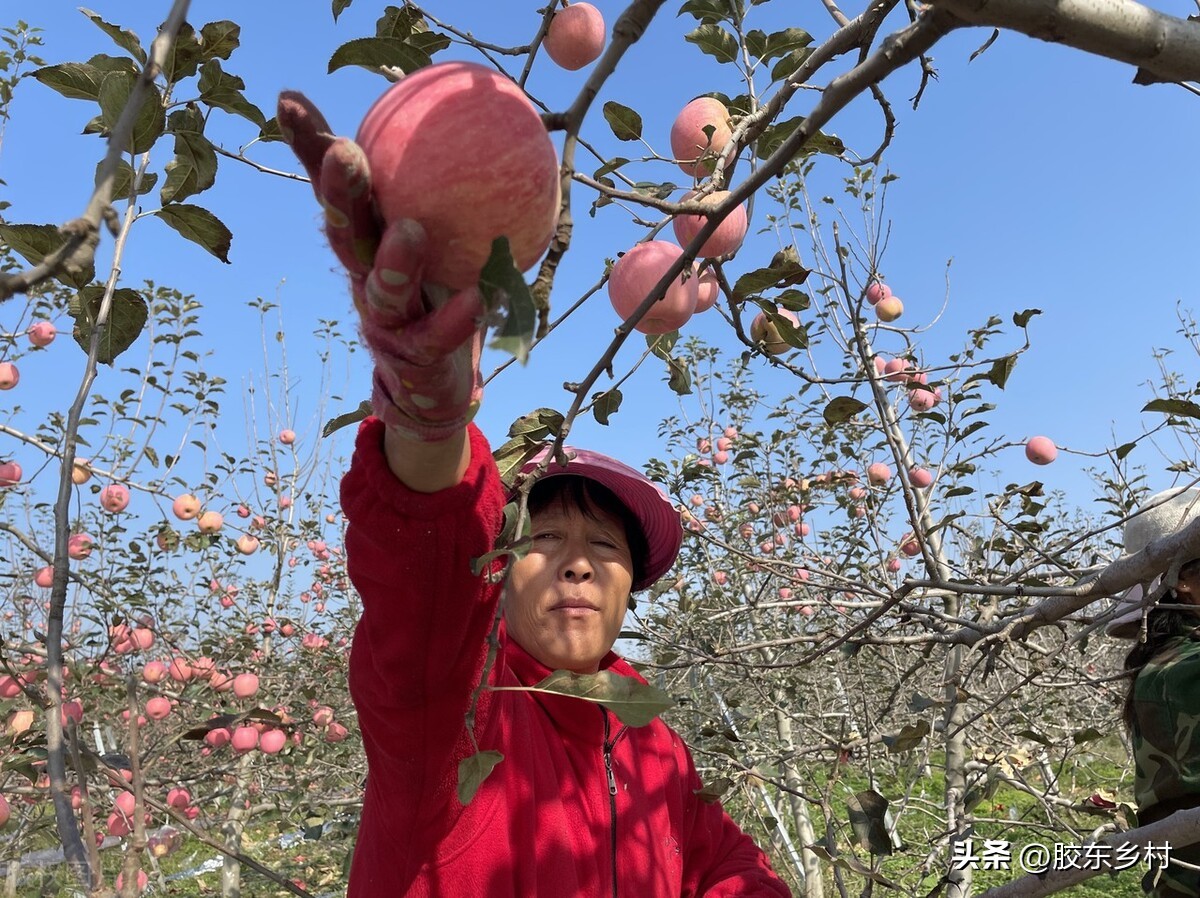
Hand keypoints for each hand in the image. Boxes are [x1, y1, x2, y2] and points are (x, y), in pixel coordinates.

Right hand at [277, 91, 485, 441]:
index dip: (309, 148)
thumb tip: (435, 113)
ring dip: (393, 262)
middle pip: (345, 235)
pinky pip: (434, 339)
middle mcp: (364, 277)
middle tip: (346, 155)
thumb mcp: (423, 238)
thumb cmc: (430, 295)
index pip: (333, 189)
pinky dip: (454, 321)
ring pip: (381, 291)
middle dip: (340, 196)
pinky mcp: (414, 358)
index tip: (290, 102)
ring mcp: (385, 321)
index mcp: (364, 241)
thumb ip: (426, 191)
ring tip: (412, 231)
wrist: (429, 385)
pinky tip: (477, 299)